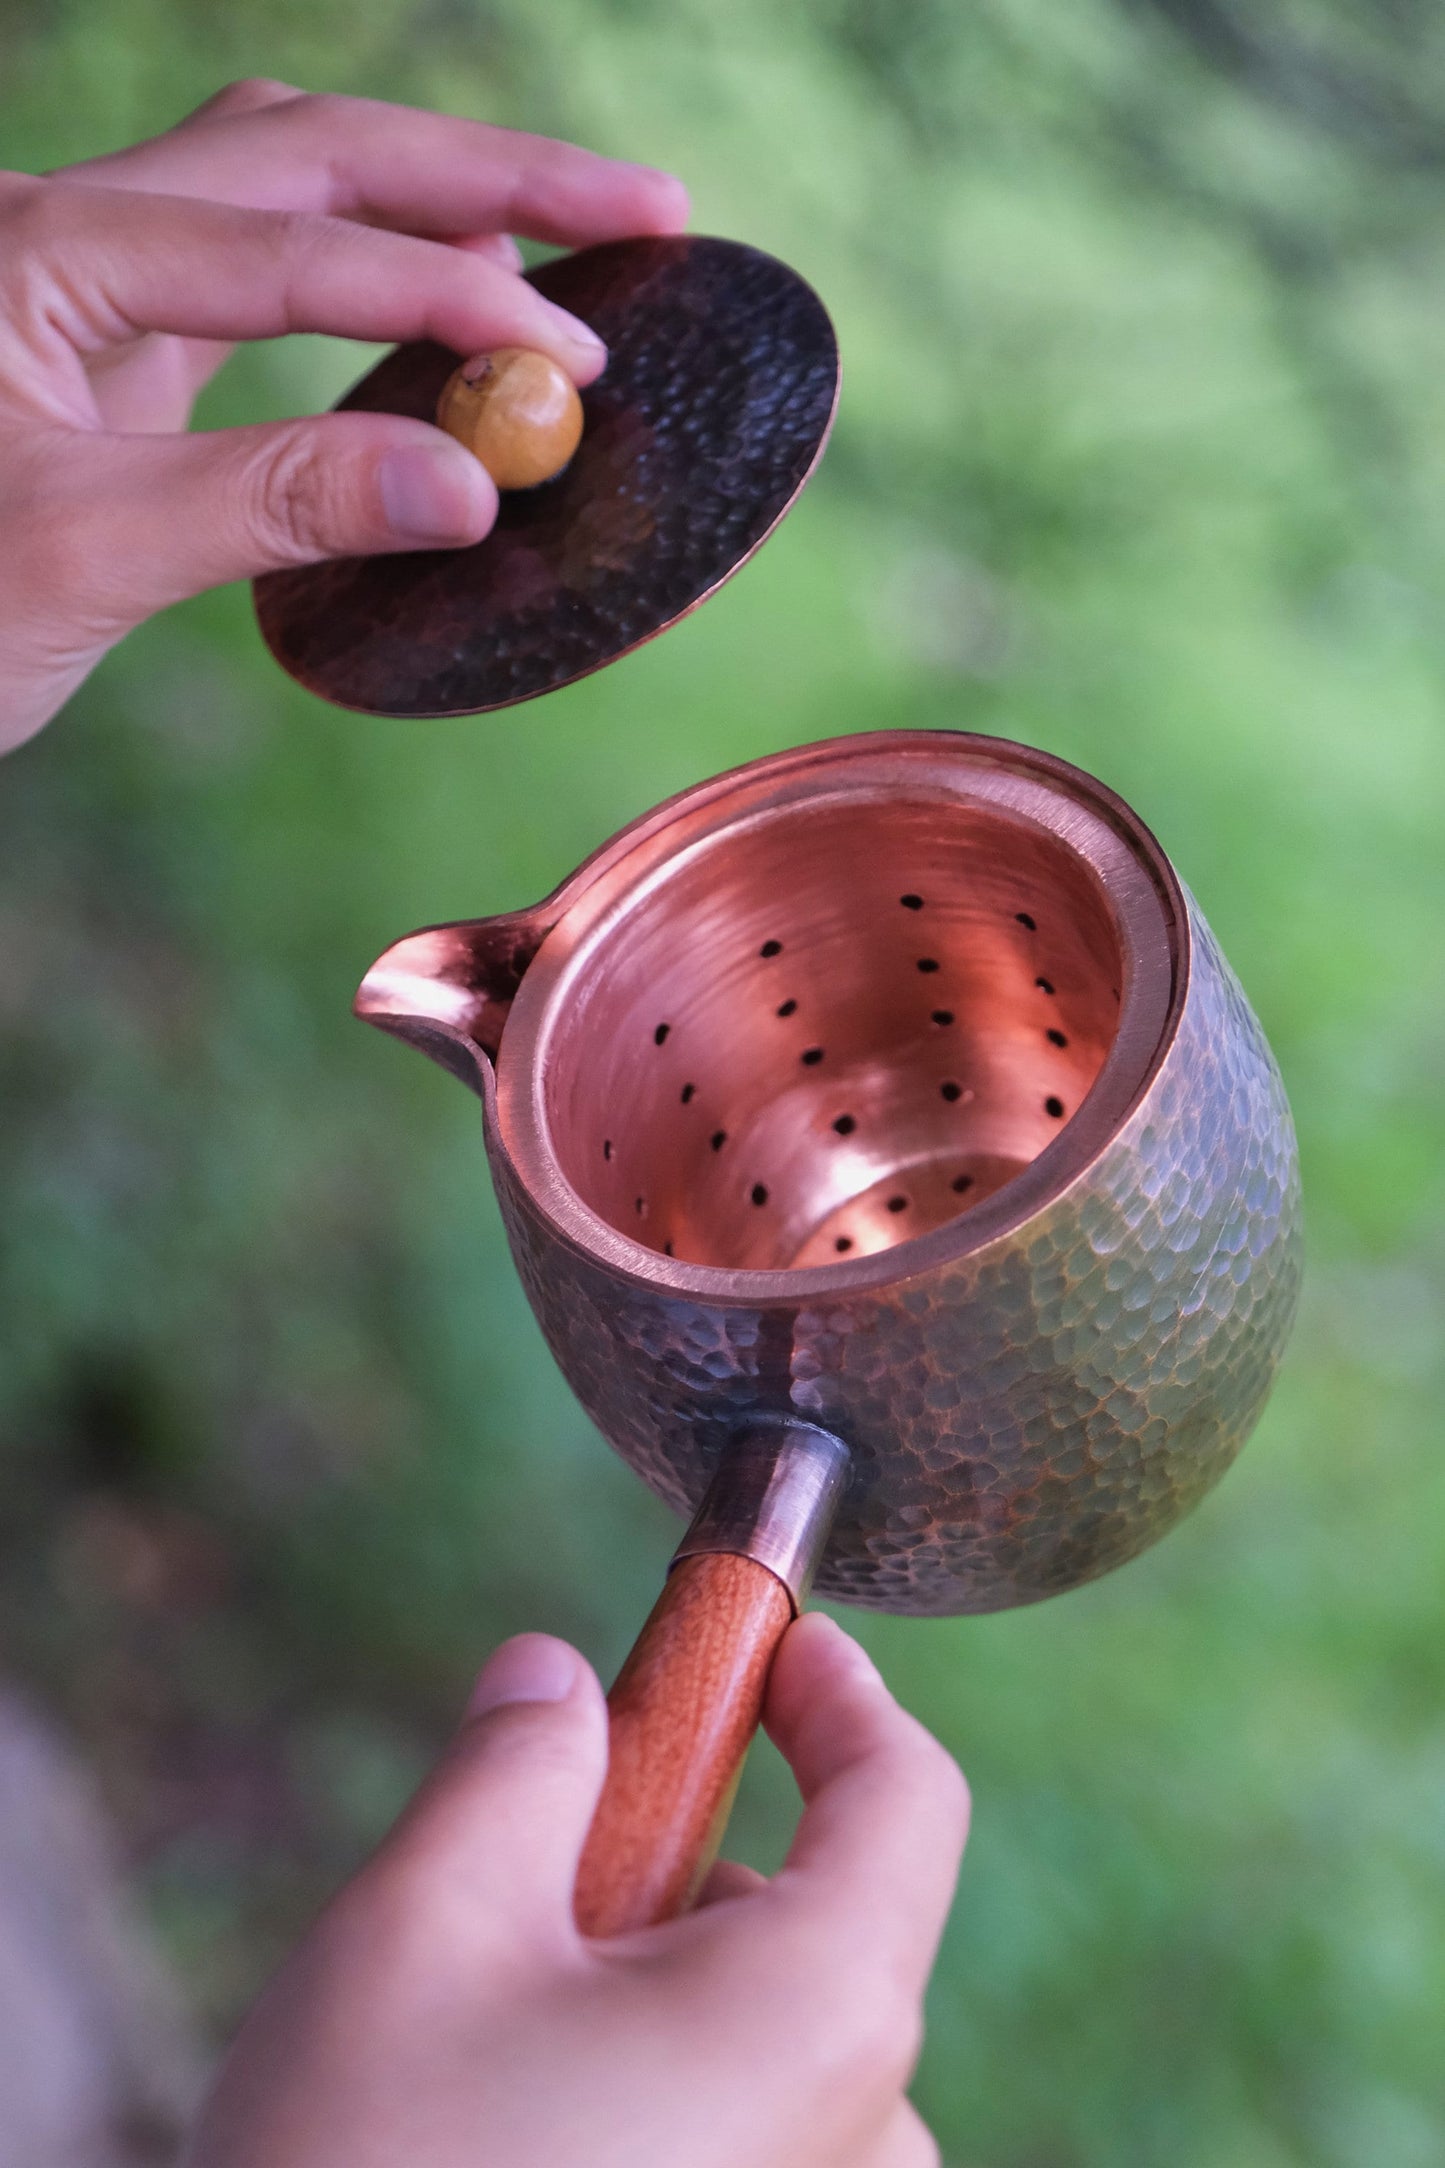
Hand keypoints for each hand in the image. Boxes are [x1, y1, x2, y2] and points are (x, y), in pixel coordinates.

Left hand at [0, 81, 688, 751]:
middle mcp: (66, 225)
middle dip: (486, 172)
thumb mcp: (79, 558)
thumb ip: (271, 501)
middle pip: (309, 146)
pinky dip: (376, 264)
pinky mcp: (110, 340)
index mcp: (36, 247)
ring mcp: (90, 276)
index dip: (447, 296)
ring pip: (288, 177)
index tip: (573, 362)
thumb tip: (470, 480)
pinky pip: (267, 259)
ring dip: (434, 191)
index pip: (287, 247)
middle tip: (646, 208)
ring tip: (573, 231)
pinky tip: (446, 294)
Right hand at [188, 1614, 968, 2167]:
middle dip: (695, 1866)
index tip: (772, 1640)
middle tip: (537, 1871)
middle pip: (825, 1931)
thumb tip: (551, 1678)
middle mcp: (865, 2147)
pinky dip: (668, 2098)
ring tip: (501, 2038)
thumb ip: (514, 1767)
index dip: (843, 1696)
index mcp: (824, 2019)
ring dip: (664, 1996)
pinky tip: (529, 2136)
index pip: (907, 1802)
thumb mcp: (425, 1926)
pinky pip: (754, 2150)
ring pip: (776, 2052)